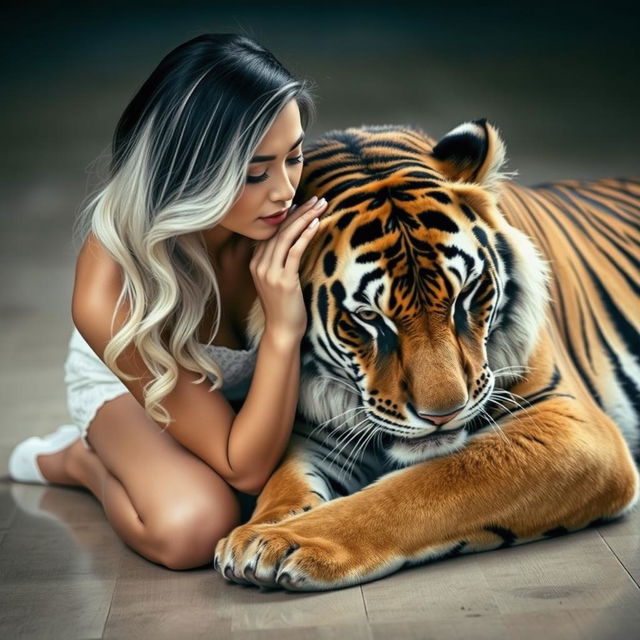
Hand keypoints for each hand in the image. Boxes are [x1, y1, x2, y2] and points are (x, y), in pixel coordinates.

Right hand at [249, 195, 327, 338]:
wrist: (282, 331)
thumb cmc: (285, 307)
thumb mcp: (276, 281)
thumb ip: (279, 262)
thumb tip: (293, 243)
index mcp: (256, 263)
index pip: (273, 232)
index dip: (289, 215)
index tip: (304, 204)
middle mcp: (259, 265)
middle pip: (280, 230)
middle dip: (300, 211)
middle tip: (316, 199)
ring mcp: (269, 272)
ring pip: (287, 236)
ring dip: (305, 218)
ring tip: (320, 206)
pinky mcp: (283, 280)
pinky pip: (295, 251)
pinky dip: (305, 235)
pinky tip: (316, 224)